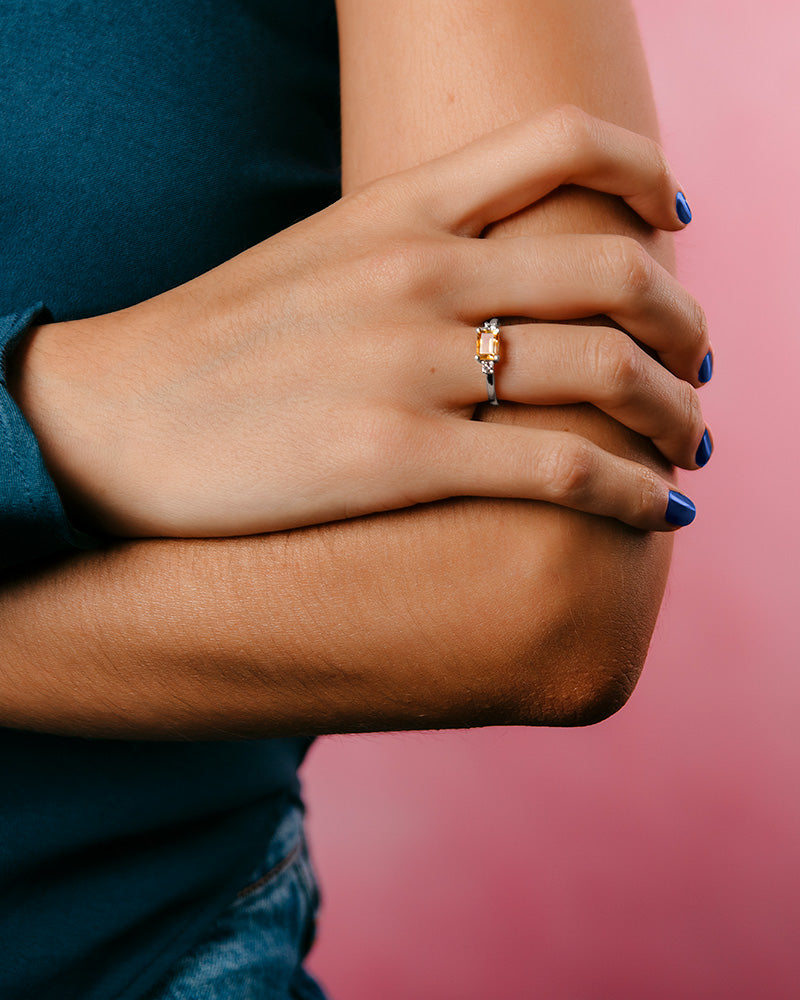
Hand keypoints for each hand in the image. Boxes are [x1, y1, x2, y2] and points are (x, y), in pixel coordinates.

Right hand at [11, 105, 709, 536]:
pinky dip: (635, 493)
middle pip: (620, 268)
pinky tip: (662, 515)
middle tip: (702, 367)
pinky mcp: (396, 458)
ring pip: (610, 371)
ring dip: (679, 414)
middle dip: (689, 323)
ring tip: (692, 446)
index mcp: (399, 209)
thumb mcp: (319, 264)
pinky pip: (561, 470)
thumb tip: (496, 288)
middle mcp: (419, 270)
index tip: (680, 223)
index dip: (649, 176)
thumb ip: (413, 258)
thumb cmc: (212, 349)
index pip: (564, 144)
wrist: (109, 421)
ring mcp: (410, 364)